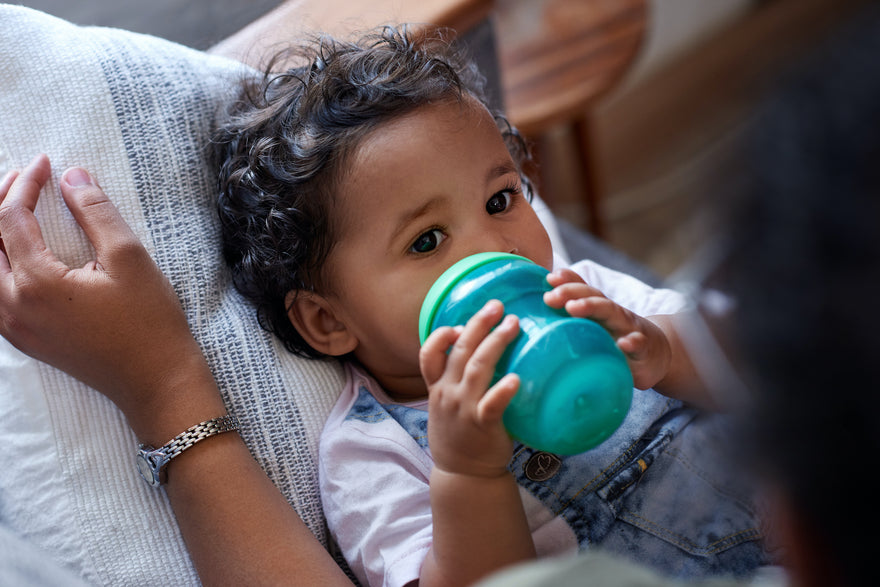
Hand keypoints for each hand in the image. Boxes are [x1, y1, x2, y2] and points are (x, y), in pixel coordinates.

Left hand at [0, 155, 223, 440]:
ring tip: (16, 206)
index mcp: (36, 284)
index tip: (48, 163)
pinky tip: (15, 251)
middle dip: (1, 201)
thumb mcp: (130, 259)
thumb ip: (95, 213)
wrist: (156, 381)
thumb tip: (72, 176)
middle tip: (26, 177)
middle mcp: (12, 306)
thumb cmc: (149, 323)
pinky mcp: (24, 339)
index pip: (12, 217)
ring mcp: (14, 327)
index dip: (28, 184)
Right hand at [419, 300, 519, 477]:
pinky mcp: (482, 425)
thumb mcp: (447, 408)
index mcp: (437, 389)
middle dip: (478, 324)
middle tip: (497, 305)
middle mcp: (447, 394)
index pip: (428, 354)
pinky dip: (503, 390)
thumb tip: (482, 354)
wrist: (464, 476)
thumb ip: (456, 383)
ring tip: (512, 324)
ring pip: (477, 368)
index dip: (440, 335)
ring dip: (495, 343)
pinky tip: (516, 378)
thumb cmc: (461, 437)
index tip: (458, 323)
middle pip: (459, 351)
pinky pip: (492, 404)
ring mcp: (463, 409)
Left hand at [544, 268, 671, 389]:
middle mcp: (612, 313)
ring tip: (573, 306)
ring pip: (612, 313)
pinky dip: (631, 342)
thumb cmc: (616, 337)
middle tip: (550, 296)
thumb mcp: (595, 326)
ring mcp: (629, 328)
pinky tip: (622, 343)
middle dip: (571, 292)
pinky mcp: (643, 349)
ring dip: (592, 307)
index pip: (582, 289)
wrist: (654, 354)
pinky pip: (638, 343)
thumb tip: (538, 315)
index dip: (567, 280)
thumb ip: (572, 319)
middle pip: (593, 296)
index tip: (549, 278)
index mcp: (598, 308)